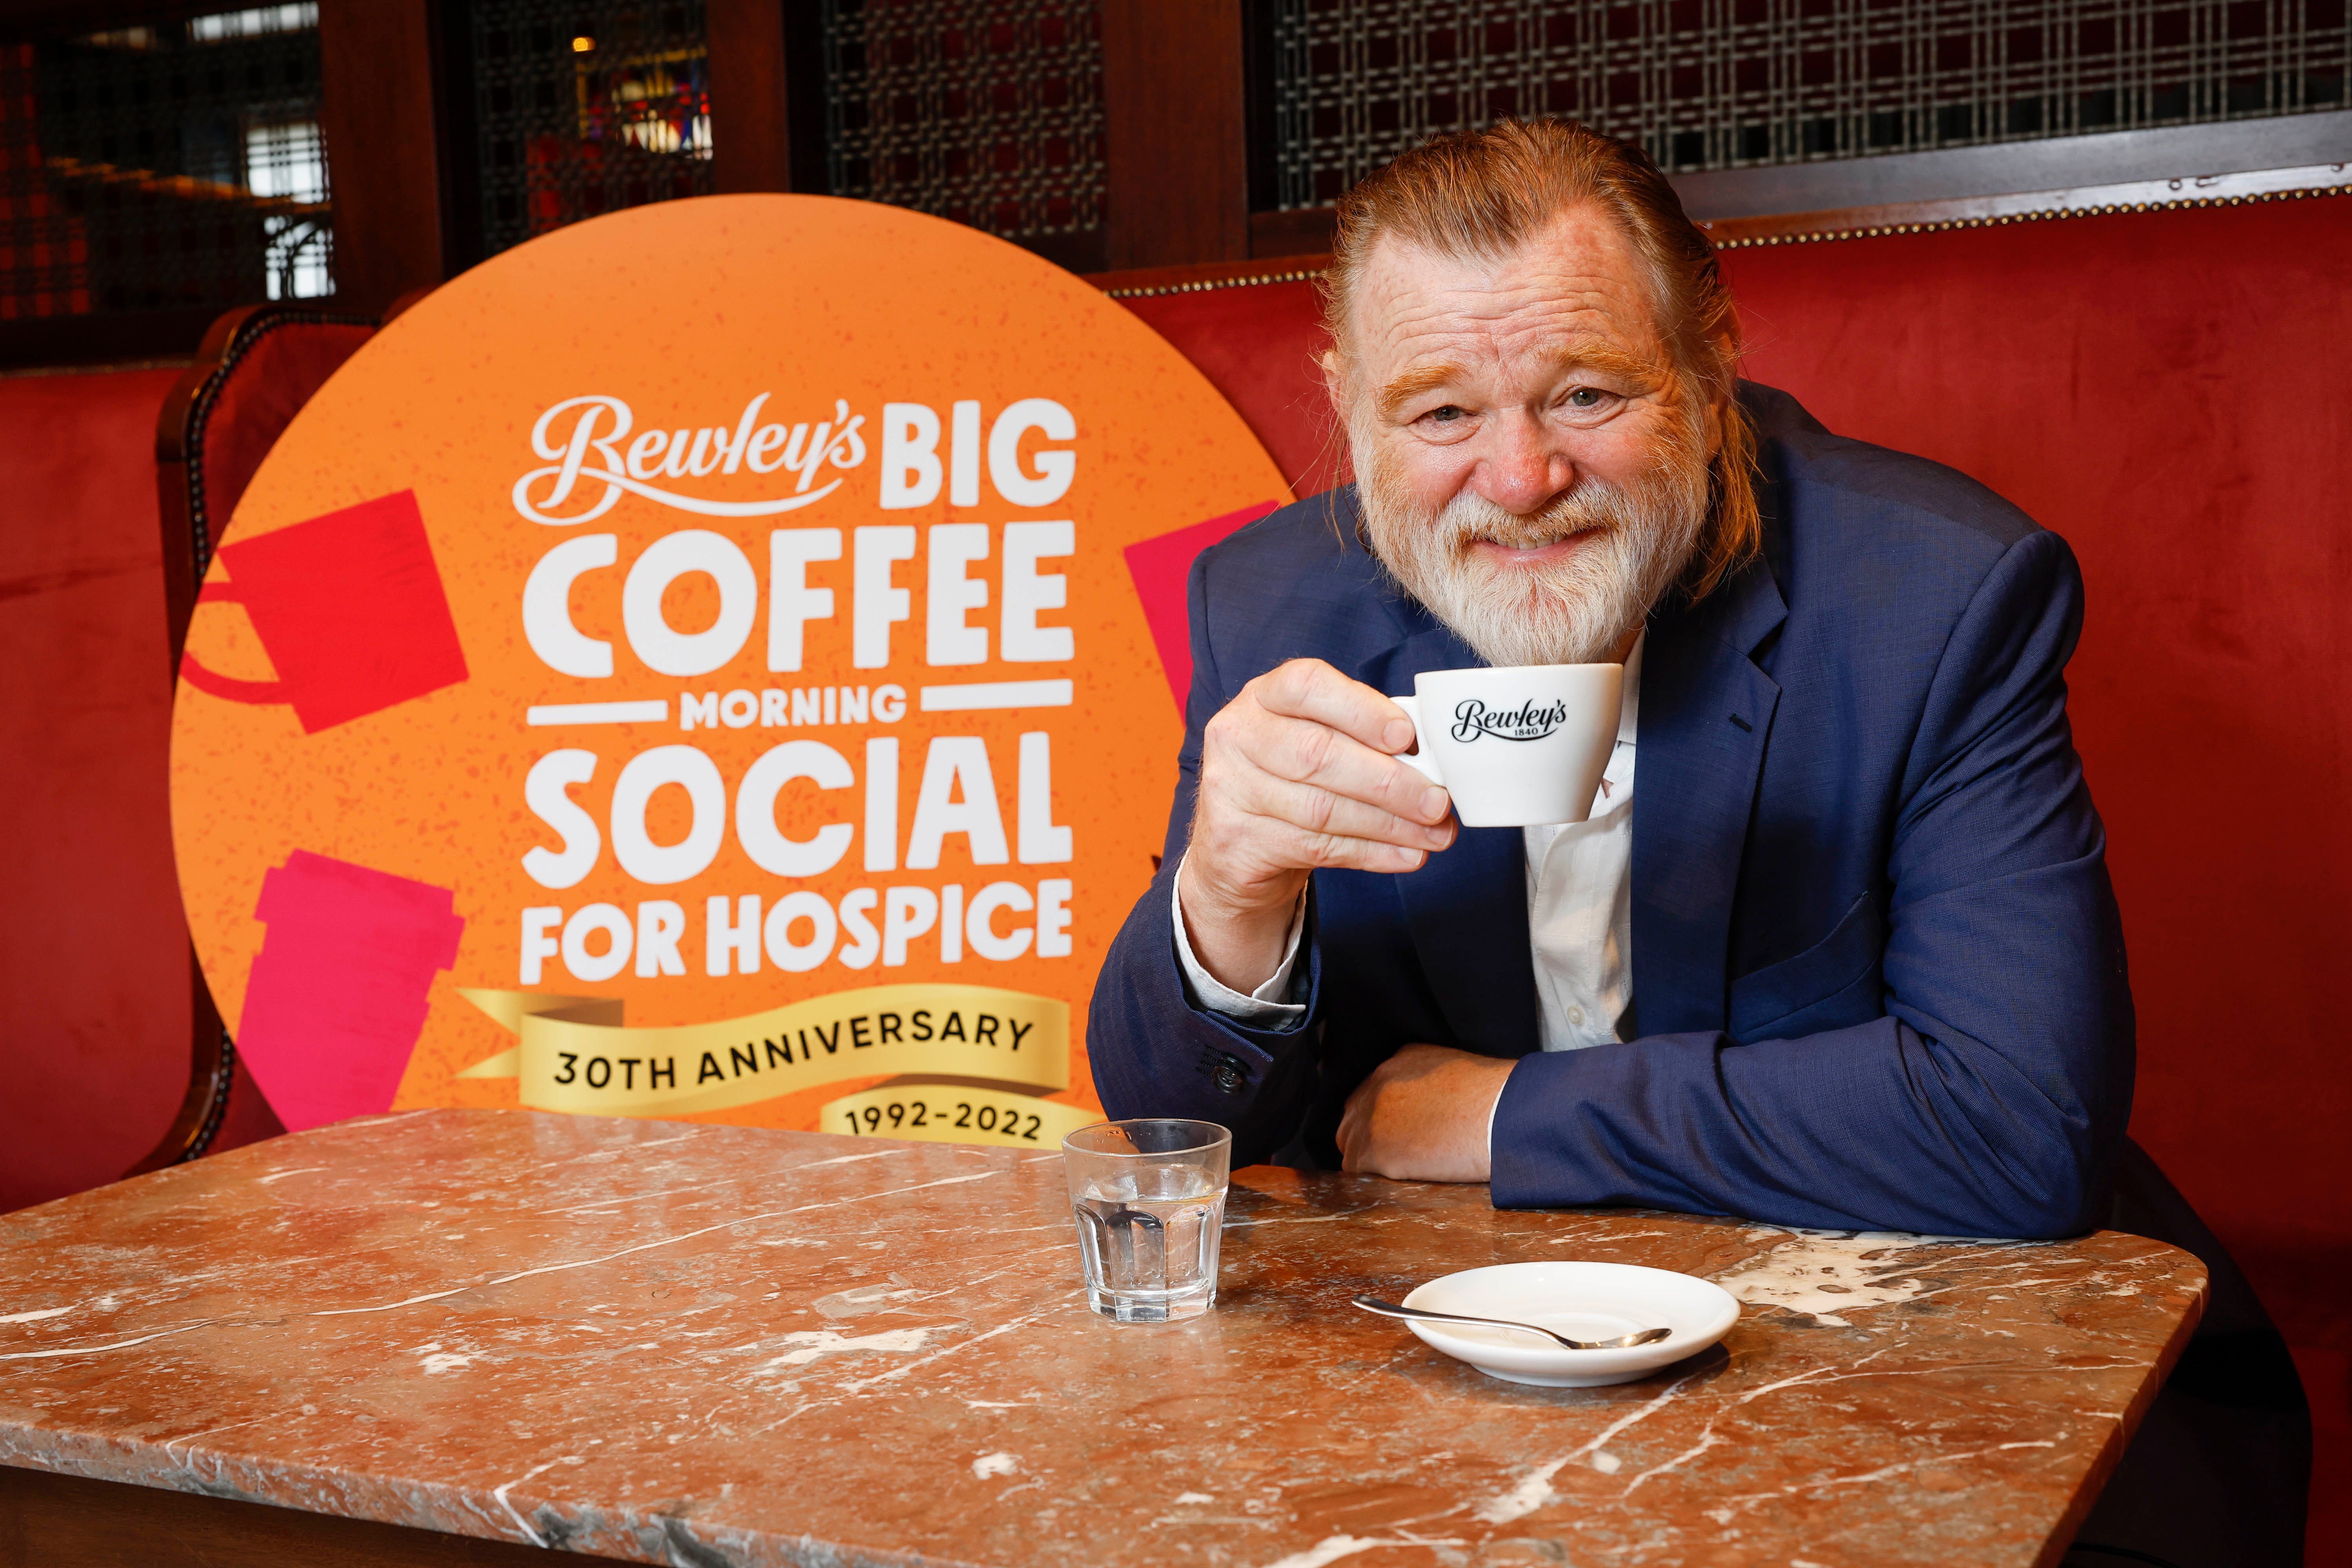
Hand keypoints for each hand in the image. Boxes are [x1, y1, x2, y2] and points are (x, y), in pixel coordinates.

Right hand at [1182, 658, 1455, 991]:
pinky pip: (1315, 848)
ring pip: (1320, 809)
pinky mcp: (1235, 839)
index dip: (1360, 710)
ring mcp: (1229, 789)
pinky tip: (1406, 855)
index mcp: (1264, 696)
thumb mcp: (1320, 739)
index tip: (1407, 736)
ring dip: (1389, 824)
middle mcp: (1238, 734)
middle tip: (1438, 801)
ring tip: (1435, 834)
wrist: (1239, 842)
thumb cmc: (1294, 778)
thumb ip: (1363, 737)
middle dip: (1389, 781)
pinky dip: (1370, 853)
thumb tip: (1432, 760)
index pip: (1307, 685)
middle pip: (1317, 754)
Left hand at [1336, 1044, 1514, 1182]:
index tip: (1397, 1131)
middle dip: (1368, 1136)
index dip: (1382, 1116)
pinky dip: (1371, 1176)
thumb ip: (1428, 1084)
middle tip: (1395, 1154)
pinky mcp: (1375, 1149)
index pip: (1371, 1092)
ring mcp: (1372, 1116)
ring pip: (1350, 1143)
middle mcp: (1378, 1083)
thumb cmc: (1495, 1098)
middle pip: (1353, 1116)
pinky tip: (1396, 1180)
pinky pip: (1356, 1168)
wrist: (1502, 1117)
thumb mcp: (1456, 1073)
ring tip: (1398, 1170)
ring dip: (1368, 1158)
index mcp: (1400, 1061)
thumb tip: (1428, 1108)